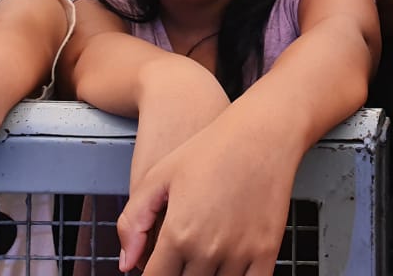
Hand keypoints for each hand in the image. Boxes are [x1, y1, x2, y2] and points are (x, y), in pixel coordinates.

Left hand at [118, 118, 298, 275]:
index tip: (155, 270)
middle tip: (179, 261)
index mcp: (178, 233)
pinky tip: (227, 271)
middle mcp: (208, 249)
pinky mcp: (266, 249)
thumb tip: (126, 263)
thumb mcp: (159, 175)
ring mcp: (240, 252)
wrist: (263, 132)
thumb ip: (134, 222)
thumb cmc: (212, 147)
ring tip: (201, 262)